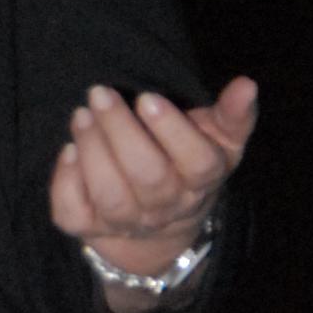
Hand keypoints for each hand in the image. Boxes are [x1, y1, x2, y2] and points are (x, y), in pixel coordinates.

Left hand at [48, 75, 257, 300]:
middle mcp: (166, 207)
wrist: (160, 221)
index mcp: (201, 181)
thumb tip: (247, 85)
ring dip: (93, 151)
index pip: (196, 163)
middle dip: (121, 132)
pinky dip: (66, 182)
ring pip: (110, 195)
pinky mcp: (90, 227)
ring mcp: (126, 222)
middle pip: (148, 176)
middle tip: (101, 93)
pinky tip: (69, 151)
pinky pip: (73, 214)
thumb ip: (233, 114)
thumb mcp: (218, 139)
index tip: (148, 98)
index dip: (172, 131)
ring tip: (82, 115)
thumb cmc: (187, 162)